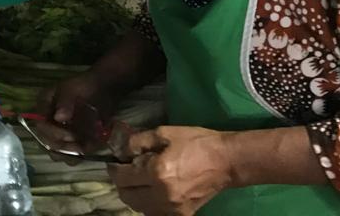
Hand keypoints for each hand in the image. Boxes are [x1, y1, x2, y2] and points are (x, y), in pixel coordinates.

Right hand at [36, 70, 120, 152]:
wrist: (103, 90)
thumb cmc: (85, 86)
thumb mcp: (73, 88)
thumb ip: (65, 101)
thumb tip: (58, 118)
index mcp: (43, 107)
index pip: (40, 126)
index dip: (53, 134)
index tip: (70, 135)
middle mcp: (47, 122)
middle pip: (46, 142)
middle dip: (61, 147)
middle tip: (79, 145)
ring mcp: (59, 133)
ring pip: (56, 153)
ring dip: (69, 154)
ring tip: (84, 148)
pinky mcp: (71, 142)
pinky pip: (71, 155)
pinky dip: (80, 154)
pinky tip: (90, 147)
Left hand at [110, 126, 233, 215]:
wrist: (226, 161)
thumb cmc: (196, 142)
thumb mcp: (165, 133)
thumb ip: (139, 142)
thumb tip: (121, 150)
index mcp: (156, 172)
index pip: (122, 177)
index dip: (113, 169)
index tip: (113, 163)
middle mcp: (161, 194)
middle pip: (127, 196)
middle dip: (121, 183)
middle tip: (124, 172)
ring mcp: (172, 209)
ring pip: (139, 208)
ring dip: (134, 195)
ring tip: (138, 181)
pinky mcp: (182, 215)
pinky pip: (155, 213)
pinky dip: (148, 204)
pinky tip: (152, 191)